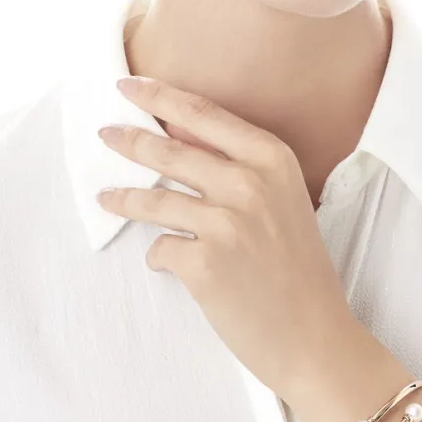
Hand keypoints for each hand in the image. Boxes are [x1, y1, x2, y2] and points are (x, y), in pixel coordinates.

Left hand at [96, 75, 364, 400]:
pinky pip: (160, 249)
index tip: (128, 84)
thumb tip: (182, 142)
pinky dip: (159, 257)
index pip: (203, 114)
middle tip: (106, 134)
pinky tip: (171, 265)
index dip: (159, 95)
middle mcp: (248, 184)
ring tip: (108, 199)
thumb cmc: (302, 275)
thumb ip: (244, 172)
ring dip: (125, 200)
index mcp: (274, 161)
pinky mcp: (203, 264)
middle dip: (129, 140)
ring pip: (153, 200)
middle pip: (168, 149)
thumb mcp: (286, 206)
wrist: (316, 337)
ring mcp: (225, 223)